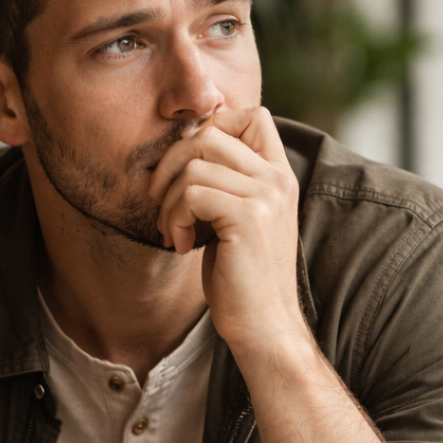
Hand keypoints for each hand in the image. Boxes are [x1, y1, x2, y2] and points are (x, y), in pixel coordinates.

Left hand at [148, 107, 303, 353]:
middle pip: (210, 133)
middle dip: (171, 164)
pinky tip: (181, 245)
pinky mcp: (248, 217)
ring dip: (169, 200)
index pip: (251, 116)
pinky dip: (174, 218)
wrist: (264, 326)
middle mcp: (278, 179)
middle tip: (162, 202)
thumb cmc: (242, 279)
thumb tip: (184, 149)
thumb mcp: (237, 220)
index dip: (211, 129)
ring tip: (173, 231)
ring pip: (193, 165)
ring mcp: (266, 196)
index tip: (187, 169)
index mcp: (280, 176)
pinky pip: (191, 194)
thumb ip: (224, 183)